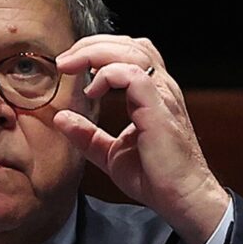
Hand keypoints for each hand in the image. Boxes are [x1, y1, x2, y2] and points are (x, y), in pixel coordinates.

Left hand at [54, 35, 228, 243]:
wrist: (182, 199)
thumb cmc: (155, 178)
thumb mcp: (111, 154)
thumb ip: (87, 135)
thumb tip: (61, 118)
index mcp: (152, 94)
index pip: (129, 53)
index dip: (98, 50)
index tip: (69, 65)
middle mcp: (161, 89)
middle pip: (129, 44)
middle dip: (92, 45)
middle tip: (65, 60)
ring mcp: (163, 96)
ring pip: (133, 52)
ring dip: (96, 53)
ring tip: (72, 66)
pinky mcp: (159, 110)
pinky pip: (135, 76)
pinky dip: (110, 75)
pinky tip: (93, 90)